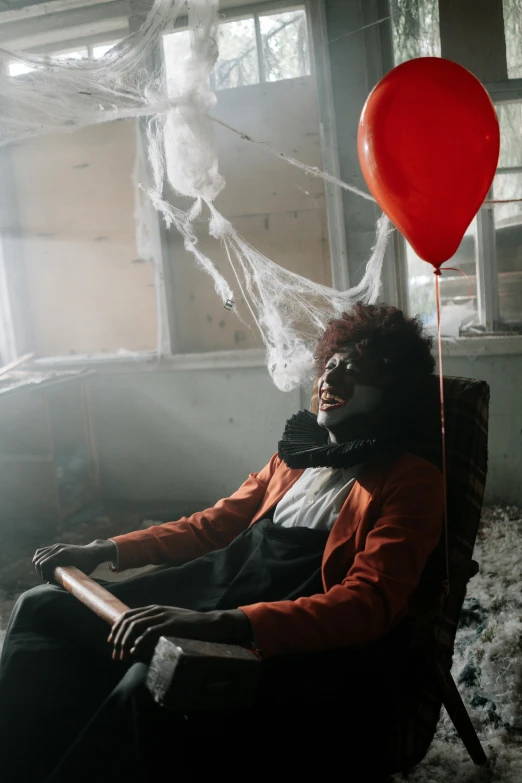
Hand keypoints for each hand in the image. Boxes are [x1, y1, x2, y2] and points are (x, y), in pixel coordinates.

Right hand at [33, 539, 116, 579]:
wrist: (93, 552)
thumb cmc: (87, 565)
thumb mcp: (77, 574)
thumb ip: (64, 580)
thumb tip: (50, 587)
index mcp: (62, 554)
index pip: (42, 564)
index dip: (43, 574)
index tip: (50, 580)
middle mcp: (57, 548)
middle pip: (37, 560)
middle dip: (40, 571)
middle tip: (48, 578)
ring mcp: (56, 546)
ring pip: (37, 555)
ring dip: (39, 565)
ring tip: (47, 572)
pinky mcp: (57, 546)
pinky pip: (42, 551)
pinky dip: (40, 559)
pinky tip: (46, 566)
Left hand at [108, 605, 253, 661]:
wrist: (208, 623)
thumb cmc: (188, 627)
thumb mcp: (168, 623)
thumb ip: (155, 626)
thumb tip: (139, 640)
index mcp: (154, 609)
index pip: (127, 615)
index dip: (116, 628)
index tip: (111, 642)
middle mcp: (156, 610)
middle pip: (128, 621)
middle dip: (118, 638)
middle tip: (115, 655)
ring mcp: (163, 616)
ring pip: (135, 626)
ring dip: (126, 642)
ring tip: (123, 656)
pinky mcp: (170, 624)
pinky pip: (150, 631)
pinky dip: (139, 641)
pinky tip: (134, 651)